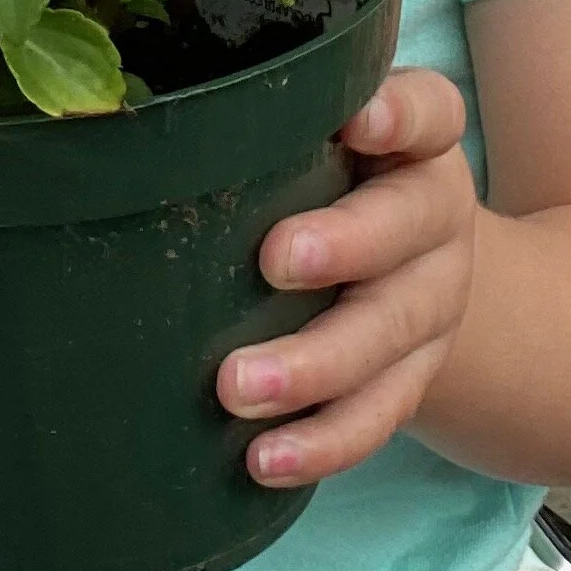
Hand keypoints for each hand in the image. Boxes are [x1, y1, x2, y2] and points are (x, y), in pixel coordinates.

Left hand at [219, 68, 477, 486]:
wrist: (405, 270)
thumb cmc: (324, 182)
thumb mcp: (311, 137)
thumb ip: (264, 118)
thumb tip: (134, 117)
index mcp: (416, 141)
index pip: (427, 111)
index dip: (398, 115)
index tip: (356, 121)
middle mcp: (436, 215)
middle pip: (408, 226)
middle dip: (345, 246)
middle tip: (275, 261)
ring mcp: (432, 302)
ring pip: (390, 334)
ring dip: (316, 366)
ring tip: (240, 389)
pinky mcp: (415, 376)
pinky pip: (378, 414)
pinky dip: (323, 440)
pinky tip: (266, 459)